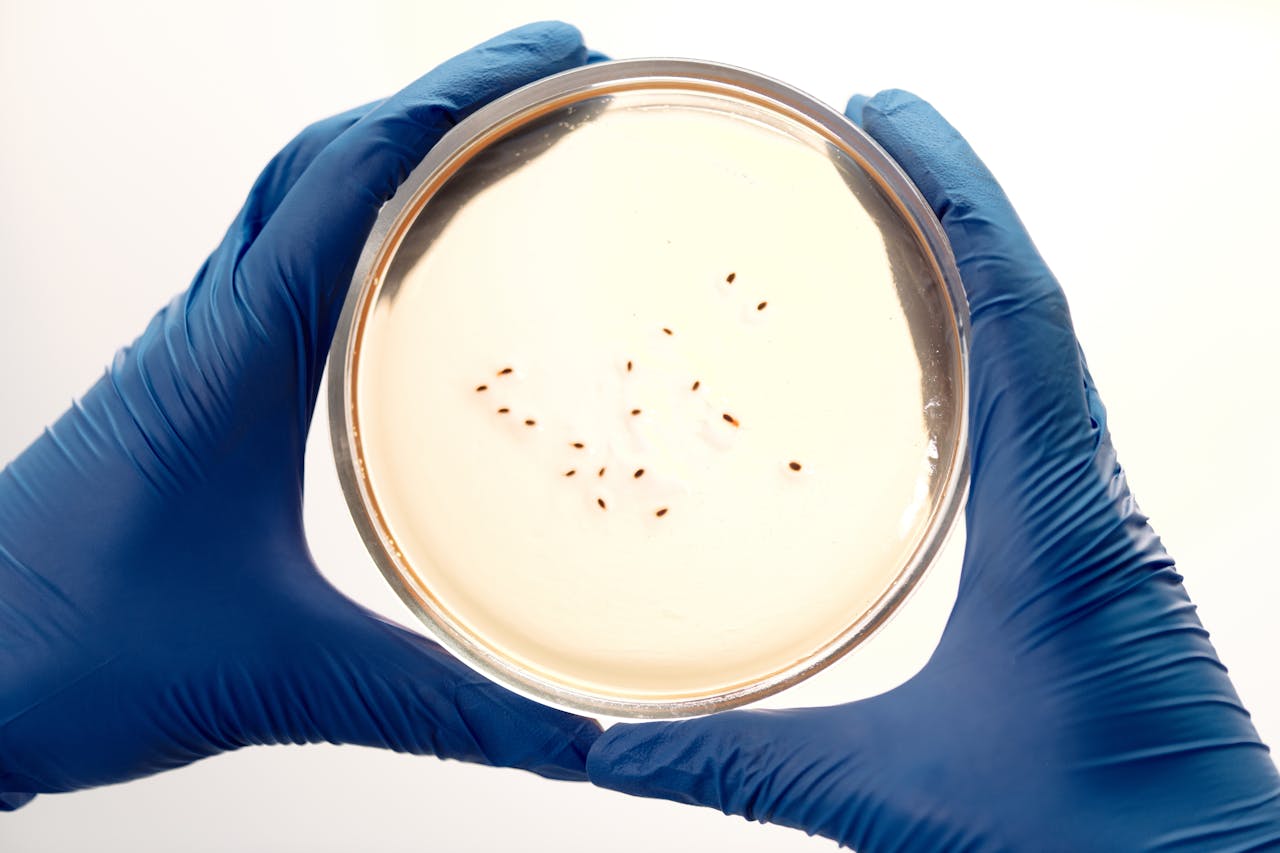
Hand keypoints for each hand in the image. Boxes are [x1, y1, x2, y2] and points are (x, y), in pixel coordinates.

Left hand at [0, 22, 600, 809]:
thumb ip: (444, 710)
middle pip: (327, 154)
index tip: (553, 62)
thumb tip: (572, 741)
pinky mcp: (187, 386)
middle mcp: (209, 327)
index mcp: (232, 356)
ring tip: (489, 137)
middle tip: (546, 77)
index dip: (463, 101)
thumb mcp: (285, 677)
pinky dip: (349, 215)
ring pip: (294, 195)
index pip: (356, 177)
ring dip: (391, 146)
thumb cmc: (66, 657)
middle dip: (443, 96)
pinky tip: (395, 256)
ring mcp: (192, 350)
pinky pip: (276, 256)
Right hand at [587, 90, 1279, 850]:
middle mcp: (1085, 494)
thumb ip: (741, 765)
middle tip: (875, 132)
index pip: (1015, 312)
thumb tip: (614, 752)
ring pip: (1044, 344)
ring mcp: (1094, 514)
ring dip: (977, 259)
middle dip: (954, 198)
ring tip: (896, 204)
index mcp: (1055, 520)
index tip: (889, 123)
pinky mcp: (1091, 544)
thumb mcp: (891, 789)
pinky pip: (1044, 402)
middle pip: (1029, 298)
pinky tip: (938, 344)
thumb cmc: (1083, 834)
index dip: (954, 201)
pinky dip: (994, 336)